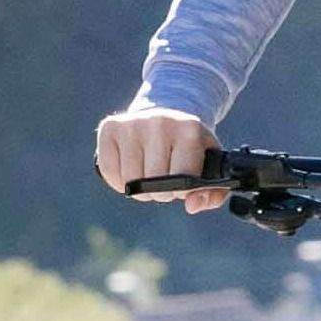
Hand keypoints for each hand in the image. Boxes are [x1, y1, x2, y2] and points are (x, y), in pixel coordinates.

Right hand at [94, 103, 222, 208]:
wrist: (166, 114)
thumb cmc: (188, 148)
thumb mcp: (209, 166)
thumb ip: (212, 193)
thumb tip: (192, 205)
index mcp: (190, 129)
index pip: (181, 180)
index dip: (182, 191)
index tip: (183, 183)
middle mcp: (160, 122)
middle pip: (154, 184)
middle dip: (160, 192)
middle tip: (165, 181)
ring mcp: (133, 122)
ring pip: (130, 181)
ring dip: (139, 189)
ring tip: (148, 175)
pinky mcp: (110, 126)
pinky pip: (109, 171)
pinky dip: (118, 181)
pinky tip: (129, 171)